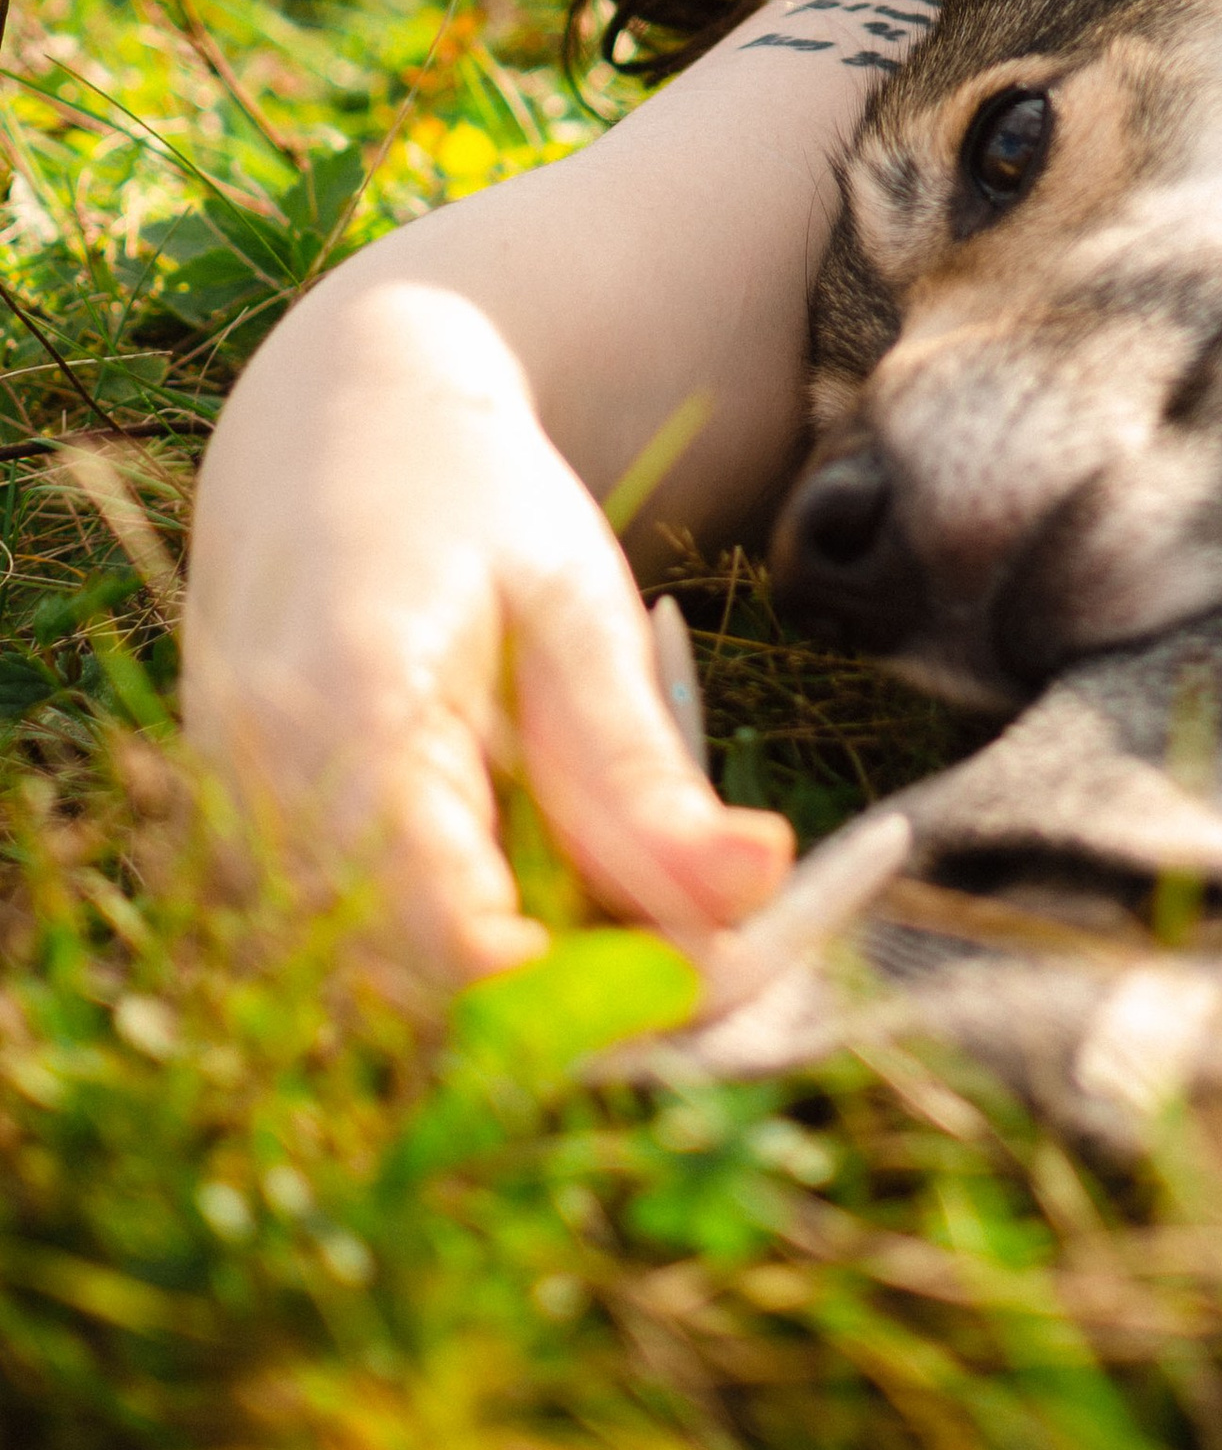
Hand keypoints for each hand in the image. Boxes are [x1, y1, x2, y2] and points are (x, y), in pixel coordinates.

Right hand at [186, 282, 793, 994]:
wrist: (326, 434)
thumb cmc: (462, 498)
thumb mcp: (575, 605)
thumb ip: (642, 766)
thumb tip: (759, 888)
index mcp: (346, 723)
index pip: (460, 956)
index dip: (600, 999)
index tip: (717, 960)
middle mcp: (261, 815)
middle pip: (431, 1014)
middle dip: (583, 1014)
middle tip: (705, 927)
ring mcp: (233, 854)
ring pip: (402, 1014)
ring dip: (535, 994)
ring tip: (632, 874)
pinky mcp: (246, 877)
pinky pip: (372, 974)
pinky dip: (480, 955)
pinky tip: (547, 870)